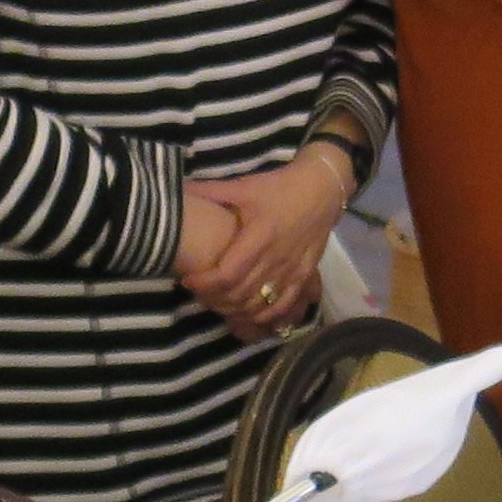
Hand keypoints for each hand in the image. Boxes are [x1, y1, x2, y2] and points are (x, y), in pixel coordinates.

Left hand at [180, 147, 353, 336]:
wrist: (322, 188)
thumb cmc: (279, 187)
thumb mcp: (245, 186)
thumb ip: (212, 192)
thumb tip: (179, 189)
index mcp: (259, 236)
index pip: (228, 273)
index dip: (204, 283)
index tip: (188, 280)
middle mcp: (276, 257)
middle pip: (240, 293)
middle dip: (215, 298)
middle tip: (199, 292)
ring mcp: (292, 269)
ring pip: (260, 303)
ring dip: (235, 309)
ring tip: (218, 302)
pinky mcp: (303, 275)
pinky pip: (283, 304)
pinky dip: (264, 315)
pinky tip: (249, 313)